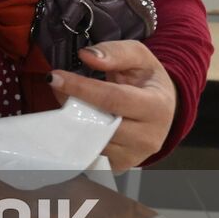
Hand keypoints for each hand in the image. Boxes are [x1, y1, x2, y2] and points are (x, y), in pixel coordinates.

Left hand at [49, 40, 177, 171]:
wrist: (164, 108)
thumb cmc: (148, 80)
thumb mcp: (139, 56)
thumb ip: (114, 52)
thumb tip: (86, 56)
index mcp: (157, 107)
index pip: (113, 99)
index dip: (81, 88)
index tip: (54, 77)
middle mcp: (149, 137)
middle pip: (100, 124)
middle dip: (72, 105)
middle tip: (55, 86)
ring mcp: (134, 155)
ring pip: (92, 141)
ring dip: (72, 122)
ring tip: (67, 102)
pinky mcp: (120, 165)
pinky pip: (90, 154)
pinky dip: (77, 138)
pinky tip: (73, 121)